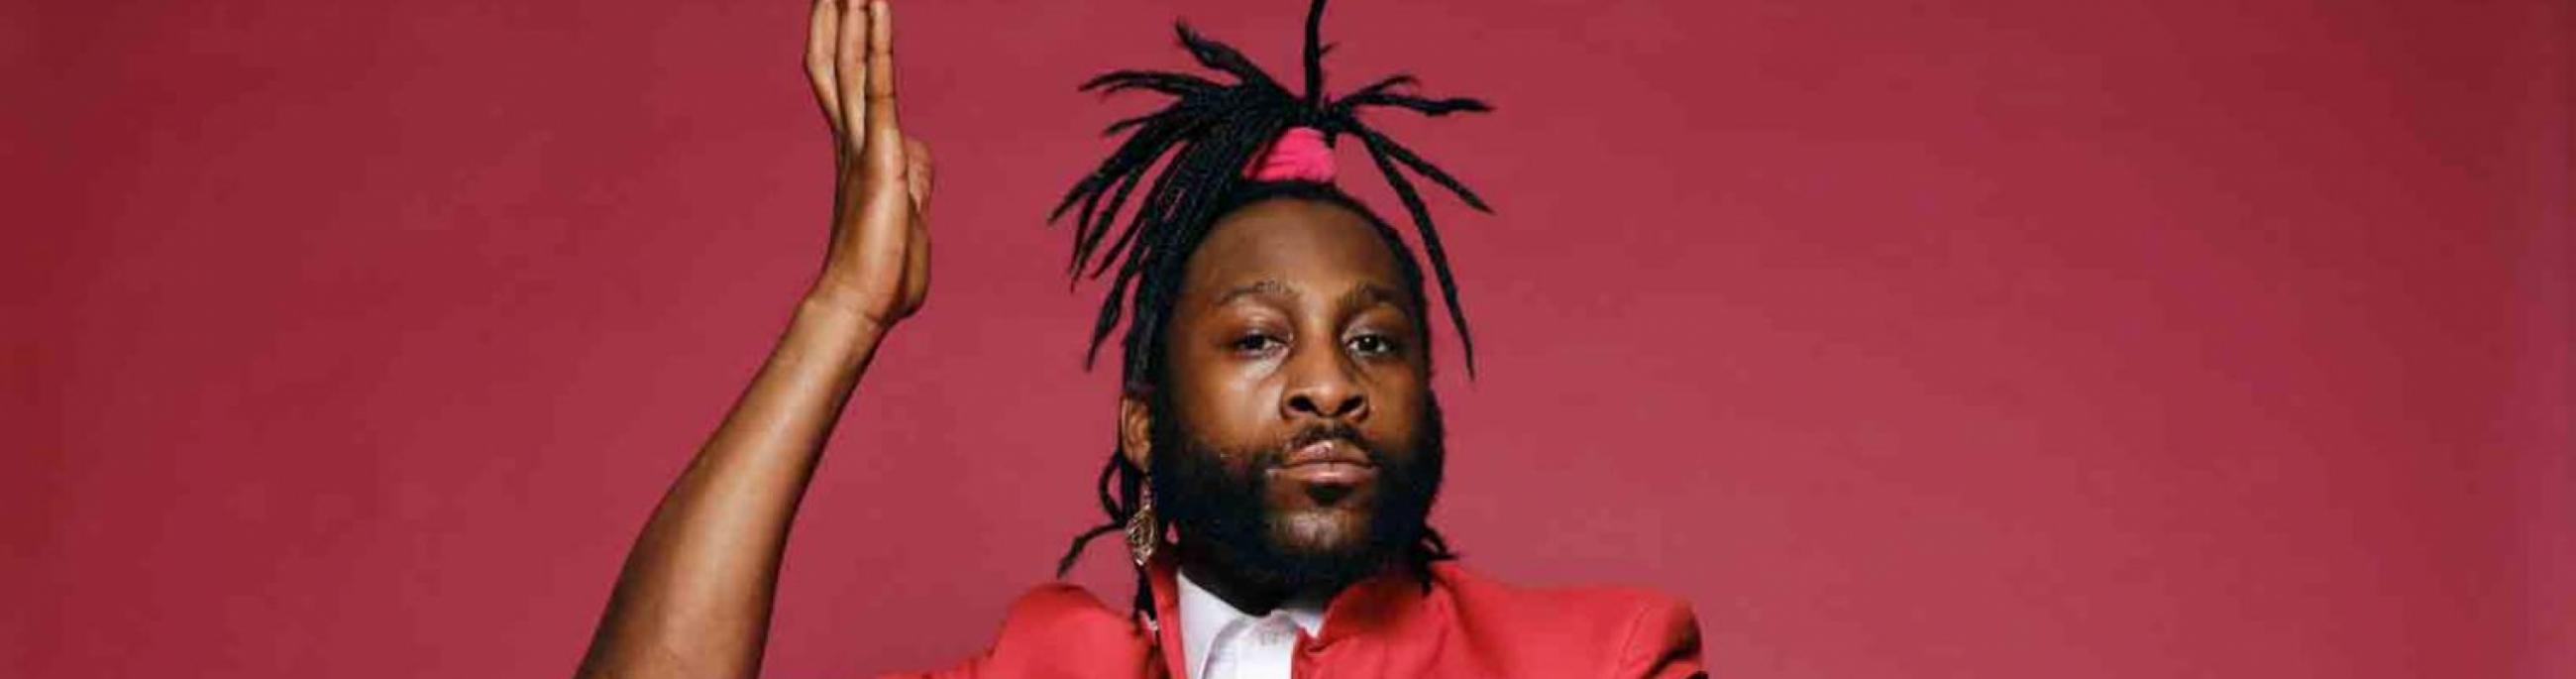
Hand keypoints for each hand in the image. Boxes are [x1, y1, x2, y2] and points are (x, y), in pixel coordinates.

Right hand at [805, 0, 930, 328]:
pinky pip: (880, 85)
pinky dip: (879, 44)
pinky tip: (875, 5)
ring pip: (853, 62)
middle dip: (836, 15)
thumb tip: (914, 152)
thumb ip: (914, 178)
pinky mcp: (881, 152)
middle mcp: (851, 139)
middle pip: (839, 60)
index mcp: (857, 152)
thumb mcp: (911, 215)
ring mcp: (862, 143)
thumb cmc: (885, 273)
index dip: (841, 39)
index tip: (841, 2)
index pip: (845, 82)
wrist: (865, 303)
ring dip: (852, 14)